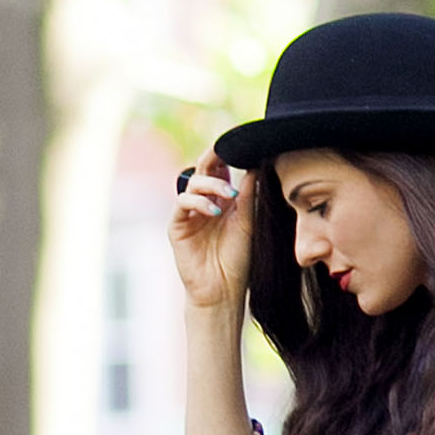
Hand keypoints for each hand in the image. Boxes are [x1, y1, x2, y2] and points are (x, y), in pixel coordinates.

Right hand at [169, 148, 250, 310]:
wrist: (223, 289)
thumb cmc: (237, 259)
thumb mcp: (248, 221)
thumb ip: (249, 194)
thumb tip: (256, 164)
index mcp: (221, 200)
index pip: (219, 169)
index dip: (225, 155)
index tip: (240, 145)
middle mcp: (203, 203)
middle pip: (203, 170)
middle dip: (213, 157)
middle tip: (226, 151)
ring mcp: (189, 214)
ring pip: (193, 183)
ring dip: (212, 185)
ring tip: (230, 196)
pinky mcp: (177, 226)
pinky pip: (182, 204)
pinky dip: (198, 202)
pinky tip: (214, 211)